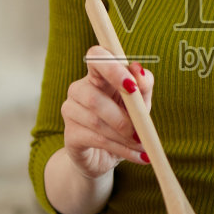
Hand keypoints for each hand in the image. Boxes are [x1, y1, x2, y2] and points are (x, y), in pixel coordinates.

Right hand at [59, 46, 152, 179]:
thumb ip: (143, 86)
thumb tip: (138, 70)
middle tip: (140, 131)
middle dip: (121, 116)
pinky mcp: (70, 135)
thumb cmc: (124, 122)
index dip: (111, 69)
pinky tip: (137, 156)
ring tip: (142, 146)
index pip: (96, 57)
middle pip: (92, 96)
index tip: (131, 86)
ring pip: (96, 121)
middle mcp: (79, 89)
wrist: (106, 156)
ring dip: (123, 137)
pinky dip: (121, 149)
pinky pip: (96, 140)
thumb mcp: (141, 104)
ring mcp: (70, 111)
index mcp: (97, 75)